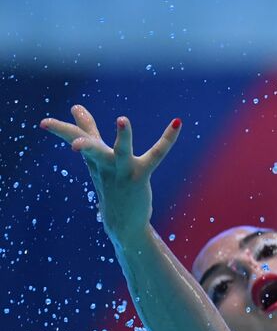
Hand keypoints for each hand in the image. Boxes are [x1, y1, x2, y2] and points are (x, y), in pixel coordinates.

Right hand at [39, 105, 180, 245]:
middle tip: (73, 144)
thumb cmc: (110, 185)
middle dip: (79, 142)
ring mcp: (123, 171)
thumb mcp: (96, 158)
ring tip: (122, 120)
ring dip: (123, 137)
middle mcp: (105, 164)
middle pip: (90, 149)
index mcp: (93, 159)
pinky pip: (156, 155)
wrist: (123, 223)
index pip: (75, 140)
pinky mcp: (141, 176)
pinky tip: (178, 123)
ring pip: (121, 152)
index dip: (60, 131)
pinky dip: (167, 139)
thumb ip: (88, 131)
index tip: (44, 123)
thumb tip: (75, 107)